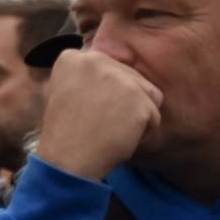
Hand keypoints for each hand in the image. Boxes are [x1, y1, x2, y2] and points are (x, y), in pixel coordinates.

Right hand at [36, 50, 162, 182]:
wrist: (66, 161)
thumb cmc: (66, 134)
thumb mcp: (65, 94)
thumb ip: (88, 78)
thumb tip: (116, 75)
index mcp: (73, 58)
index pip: (109, 70)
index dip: (102, 95)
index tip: (84, 111)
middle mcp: (95, 60)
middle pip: (131, 79)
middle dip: (122, 104)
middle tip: (96, 123)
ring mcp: (119, 78)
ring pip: (147, 95)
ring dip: (135, 116)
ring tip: (109, 131)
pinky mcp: (138, 98)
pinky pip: (154, 117)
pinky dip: (142, 135)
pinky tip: (118, 140)